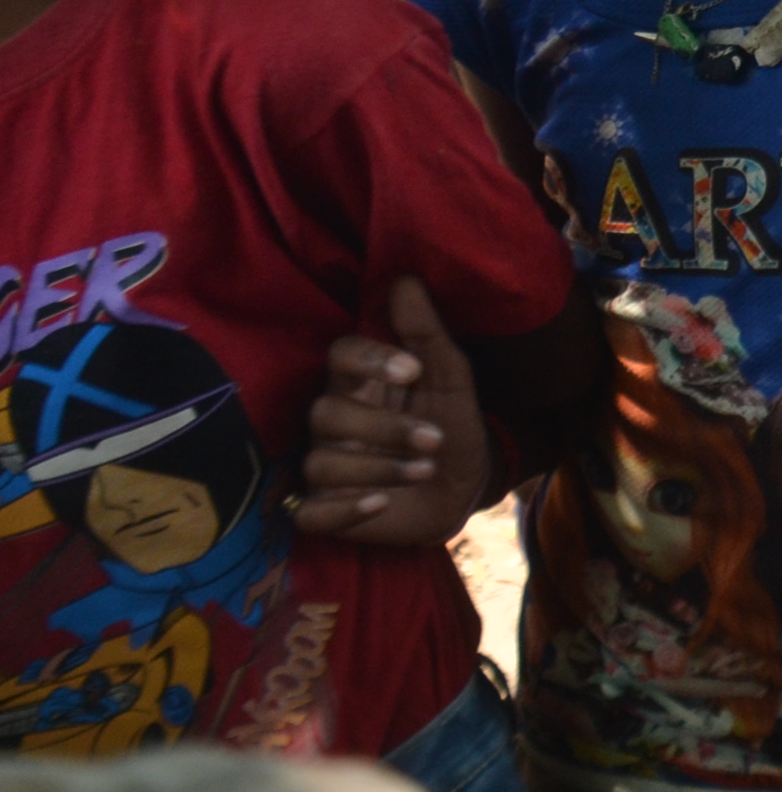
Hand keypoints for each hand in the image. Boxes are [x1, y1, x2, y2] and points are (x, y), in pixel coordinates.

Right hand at [297, 277, 493, 546]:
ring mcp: (324, 466)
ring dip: (378, 467)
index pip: (339, 356)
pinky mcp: (323, 509)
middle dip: (384, 427)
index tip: (412, 370)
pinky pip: (308, 512)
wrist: (464, 491)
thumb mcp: (451, 381)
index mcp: (360, 384)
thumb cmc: (452, 428)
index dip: (368, 360)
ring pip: (321, 462)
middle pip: (326, 413)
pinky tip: (379, 503)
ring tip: (426, 469)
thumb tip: (405, 279)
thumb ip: (428, 334)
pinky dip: (342, 509)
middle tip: (434, 438)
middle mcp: (334, 422)